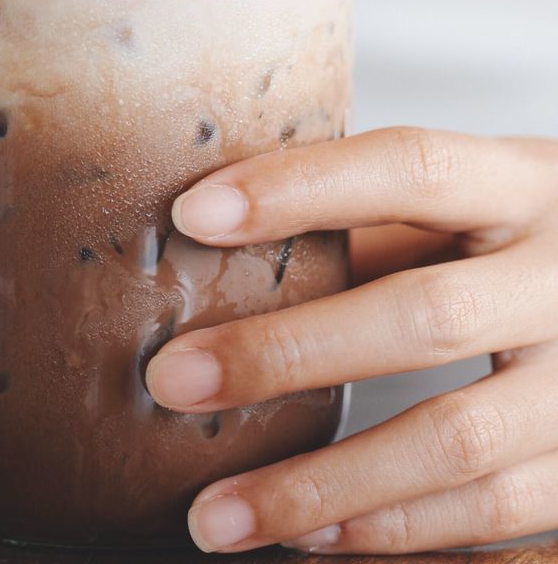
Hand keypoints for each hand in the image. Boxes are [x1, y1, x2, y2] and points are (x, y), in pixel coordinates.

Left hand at [146, 128, 557, 550]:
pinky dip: (390, 531)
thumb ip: (378, 217)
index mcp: (525, 184)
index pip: (408, 169)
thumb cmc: (531, 235)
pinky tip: (308, 537)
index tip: (193, 215)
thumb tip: (229, 246)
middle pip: (424, 316)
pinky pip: (492, 512)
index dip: (299, 189)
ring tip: (217, 513)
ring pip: (456, 443)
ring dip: (322, 485)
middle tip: (174, 381)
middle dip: (285, 353)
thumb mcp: (475, 199)